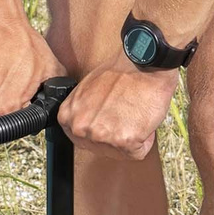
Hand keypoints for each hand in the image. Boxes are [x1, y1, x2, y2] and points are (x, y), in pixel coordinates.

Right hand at [0, 20, 64, 118]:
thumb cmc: (20, 43)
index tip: (25, 95)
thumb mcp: (50, 68)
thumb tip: (59, 102)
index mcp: (9, 109)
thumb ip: (56, 92)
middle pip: (2, 119)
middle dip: (8, 105)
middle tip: (12, 82)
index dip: (26, 109)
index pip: (21, 123)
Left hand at [58, 51, 178, 160]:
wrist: (143, 62)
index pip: (83, 142)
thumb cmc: (119, 73)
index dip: (101, 133)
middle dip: (116, 136)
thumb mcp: (85, 92)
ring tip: (133, 113)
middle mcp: (80, 129)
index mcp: (67, 117)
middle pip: (101, 149)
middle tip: (125, 114)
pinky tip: (142, 119)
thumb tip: (87, 129)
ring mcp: (101, 136)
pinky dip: (145, 139)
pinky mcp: (124, 141)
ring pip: (120, 152)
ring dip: (131, 137)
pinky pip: (137, 151)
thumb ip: (82, 113)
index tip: (110, 122)